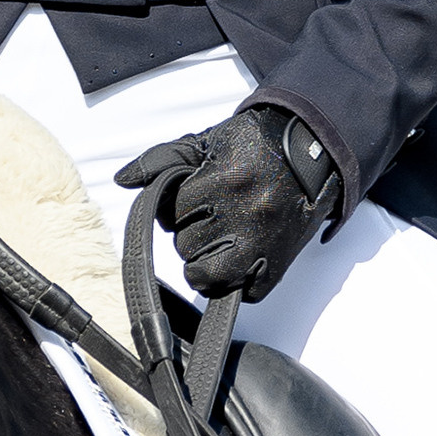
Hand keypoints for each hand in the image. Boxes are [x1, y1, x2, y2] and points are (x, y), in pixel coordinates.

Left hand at [116, 109, 338, 301]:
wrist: (313, 150)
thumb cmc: (257, 145)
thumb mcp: (208, 142)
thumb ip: (162, 159)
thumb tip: (123, 179)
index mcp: (225, 180)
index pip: (173, 213)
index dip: (179, 206)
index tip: (197, 197)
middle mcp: (246, 215)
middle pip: (186, 246)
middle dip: (191, 233)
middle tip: (212, 216)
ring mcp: (264, 245)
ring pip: (207, 275)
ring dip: (206, 260)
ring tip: (222, 237)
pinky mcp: (279, 266)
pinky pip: (242, 294)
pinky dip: (235, 281)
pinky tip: (240, 255)